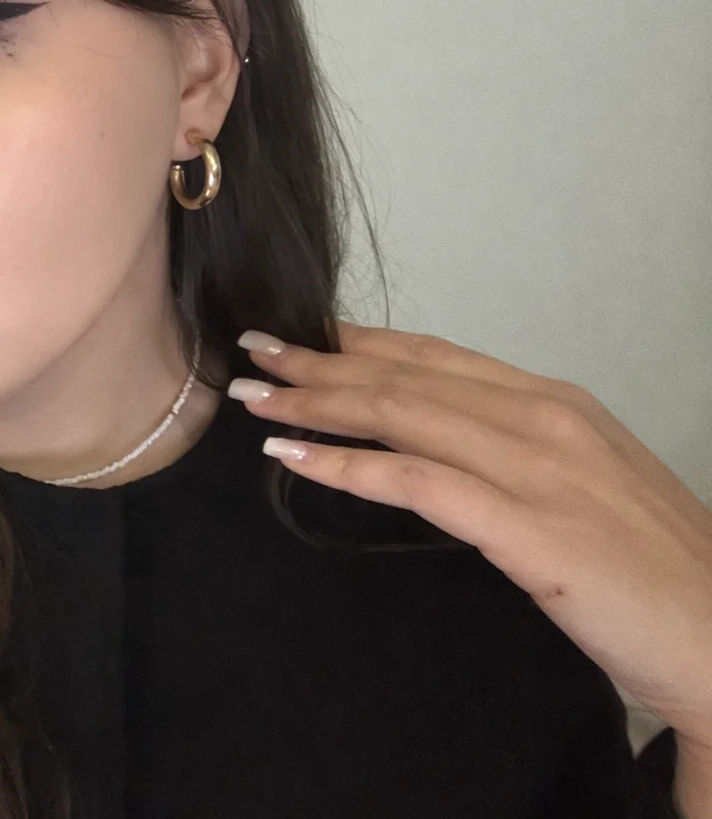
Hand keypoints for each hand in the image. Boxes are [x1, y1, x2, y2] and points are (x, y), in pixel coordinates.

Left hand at [226, 321, 711, 749]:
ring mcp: (539, 469)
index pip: (436, 358)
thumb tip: (438, 441)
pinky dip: (347, 466)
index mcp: (556, 403)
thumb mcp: (582, 486)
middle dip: (320, 362)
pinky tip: (293, 457)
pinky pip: (418, 482)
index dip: (361, 342)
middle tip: (251, 352)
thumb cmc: (653, 572)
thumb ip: (514, 453)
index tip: (301, 333)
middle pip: (407, 378)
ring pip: (403, 416)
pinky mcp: (529, 529)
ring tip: (254, 397)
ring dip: (318, 403)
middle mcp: (544, 419)